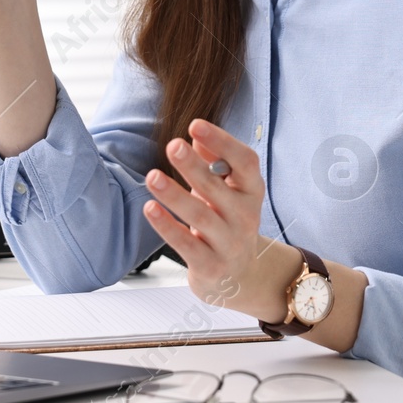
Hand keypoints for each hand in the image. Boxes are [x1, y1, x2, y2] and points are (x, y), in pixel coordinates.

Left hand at [142, 118, 300, 321]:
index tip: (196, 125)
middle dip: (193, 166)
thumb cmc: (227, 221)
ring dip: (174, 195)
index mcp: (251, 191)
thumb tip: (195, 136)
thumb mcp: (227, 190)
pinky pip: (186, 245)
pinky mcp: (210, 266)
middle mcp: (245, 216)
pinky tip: (150, 209)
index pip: (244, 162)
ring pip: (200, 216)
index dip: (222, 142)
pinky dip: (167, 226)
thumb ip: (214, 162)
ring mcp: (229, 243)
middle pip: (217, 187)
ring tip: (152, 177)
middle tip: (173, 145)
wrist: (240, 277)